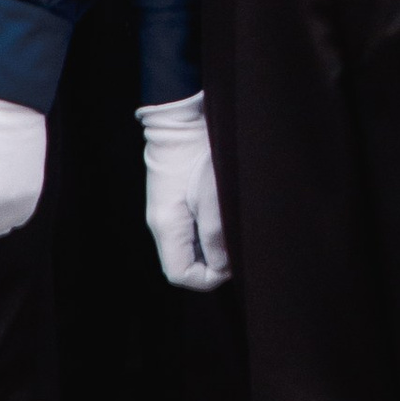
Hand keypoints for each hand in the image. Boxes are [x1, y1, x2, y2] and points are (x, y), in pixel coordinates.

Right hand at [138, 91, 228, 290]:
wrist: (182, 122)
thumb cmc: (196, 155)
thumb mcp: (211, 197)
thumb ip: (214, 235)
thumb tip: (223, 265)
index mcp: (166, 227)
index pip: (180, 275)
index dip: (208, 278)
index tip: (232, 263)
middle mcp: (162, 226)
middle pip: (184, 266)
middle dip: (212, 265)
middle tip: (237, 248)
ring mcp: (168, 215)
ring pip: (190, 251)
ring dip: (212, 249)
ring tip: (232, 232)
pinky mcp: (177, 204)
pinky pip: (191, 233)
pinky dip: (209, 235)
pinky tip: (224, 220)